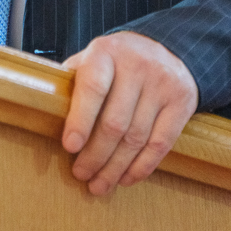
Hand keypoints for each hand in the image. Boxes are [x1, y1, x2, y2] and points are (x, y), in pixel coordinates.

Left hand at [61, 31, 197, 195]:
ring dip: (115, 168)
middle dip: (95, 155)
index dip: (80, 120)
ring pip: (136, 138)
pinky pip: (160, 144)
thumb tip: (48, 113)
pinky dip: (141, 167)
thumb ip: (74, 80)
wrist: (164, 47)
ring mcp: (162, 82)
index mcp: (107, 51)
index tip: (70, 147)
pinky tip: (126, 178)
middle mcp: (137, 64)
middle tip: (81, 174)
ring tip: (100, 184)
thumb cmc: (115, 61)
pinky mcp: (182, 101)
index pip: (93, 87)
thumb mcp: (93, 58)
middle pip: (115, 122)